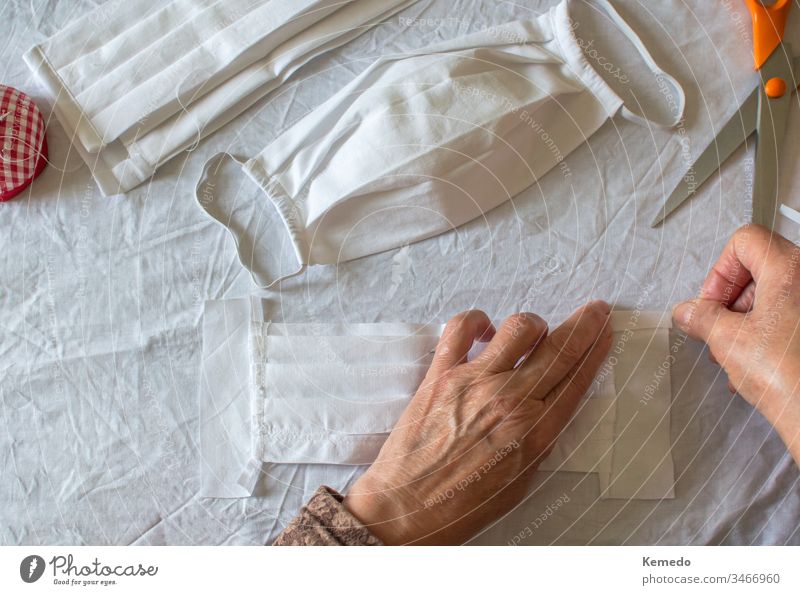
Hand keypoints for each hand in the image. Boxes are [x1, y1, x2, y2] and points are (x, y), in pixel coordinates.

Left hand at [342, 301, 611, 544]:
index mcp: (535, 432)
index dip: (595, 349)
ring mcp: (473, 381)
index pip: (576, 379)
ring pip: (518, 329)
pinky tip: (483, 332)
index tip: (605, 328)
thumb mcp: (521, 480)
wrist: (407, 508)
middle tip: (594, 310)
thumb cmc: (463, 503)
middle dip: (584, 324)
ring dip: (532, 325)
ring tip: (530, 335)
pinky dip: (476, 321)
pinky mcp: (440, 373)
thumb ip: (539, 438)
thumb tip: (548, 404)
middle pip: (558, 349)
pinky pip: (461, 328)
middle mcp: (509, 400)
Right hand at [673, 224, 799, 464]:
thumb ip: (701, 318)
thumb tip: (688, 312)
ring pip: (777, 292)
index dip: (720, 272)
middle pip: (761, 267)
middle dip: (733, 299)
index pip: (745, 241)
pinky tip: (758, 361)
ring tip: (737, 351)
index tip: (712, 304)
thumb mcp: (727, 340)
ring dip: (750, 318)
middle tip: (720, 328)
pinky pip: (792, 313)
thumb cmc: (789, 377)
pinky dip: (772, 329)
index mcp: (789, 270)